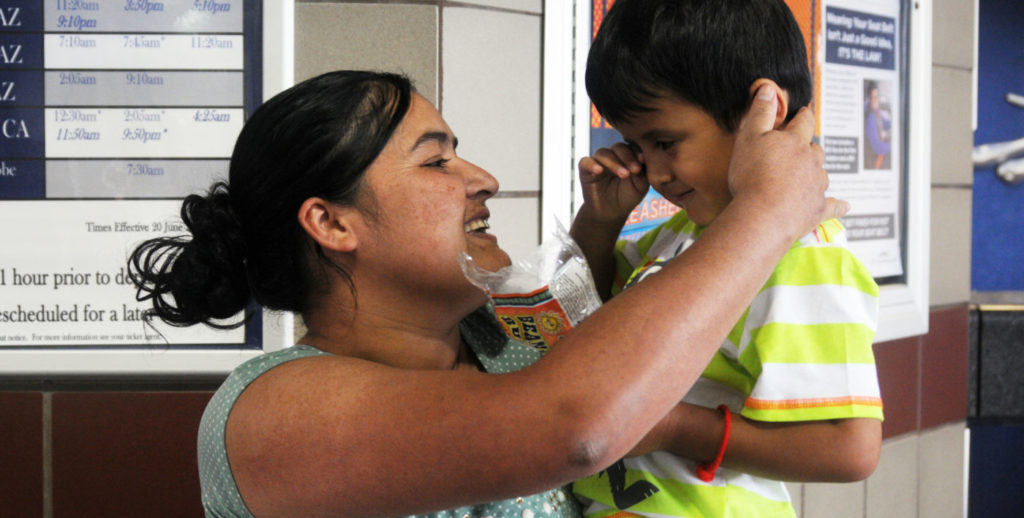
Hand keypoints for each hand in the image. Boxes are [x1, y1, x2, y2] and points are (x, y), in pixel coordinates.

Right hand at [577, 143, 649, 224]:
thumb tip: (645, 158)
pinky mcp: (585, 170)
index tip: (643, 160)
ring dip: (614, 162)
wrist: (610, 213)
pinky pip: (585, 162)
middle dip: (628, 157)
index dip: (637, 151)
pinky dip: (592, 164)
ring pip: (603, 153)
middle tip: (635, 170)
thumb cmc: (627, 196)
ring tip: (624, 175)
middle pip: (618, 147)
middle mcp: (612, 155)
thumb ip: (643, 171)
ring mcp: (598, 161)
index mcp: (626, 155)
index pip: (631, 146)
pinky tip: (599, 171)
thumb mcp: (640, 185)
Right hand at [727, 85, 847, 238]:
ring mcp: (817, 186)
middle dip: (808, 149)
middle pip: (815, 149)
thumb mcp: (748, 137)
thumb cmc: (751, 176)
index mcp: (795, 141)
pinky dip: (838, 205)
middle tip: (796, 152)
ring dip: (815, 173)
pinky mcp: (818, 209)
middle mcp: (811, 161)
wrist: (762, 215)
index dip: (802, 116)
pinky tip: (845, 205)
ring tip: (804, 178)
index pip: (803, 122)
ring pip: (822, 174)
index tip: (802, 114)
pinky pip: (833, 205)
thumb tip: (769, 88)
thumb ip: (760, 112)